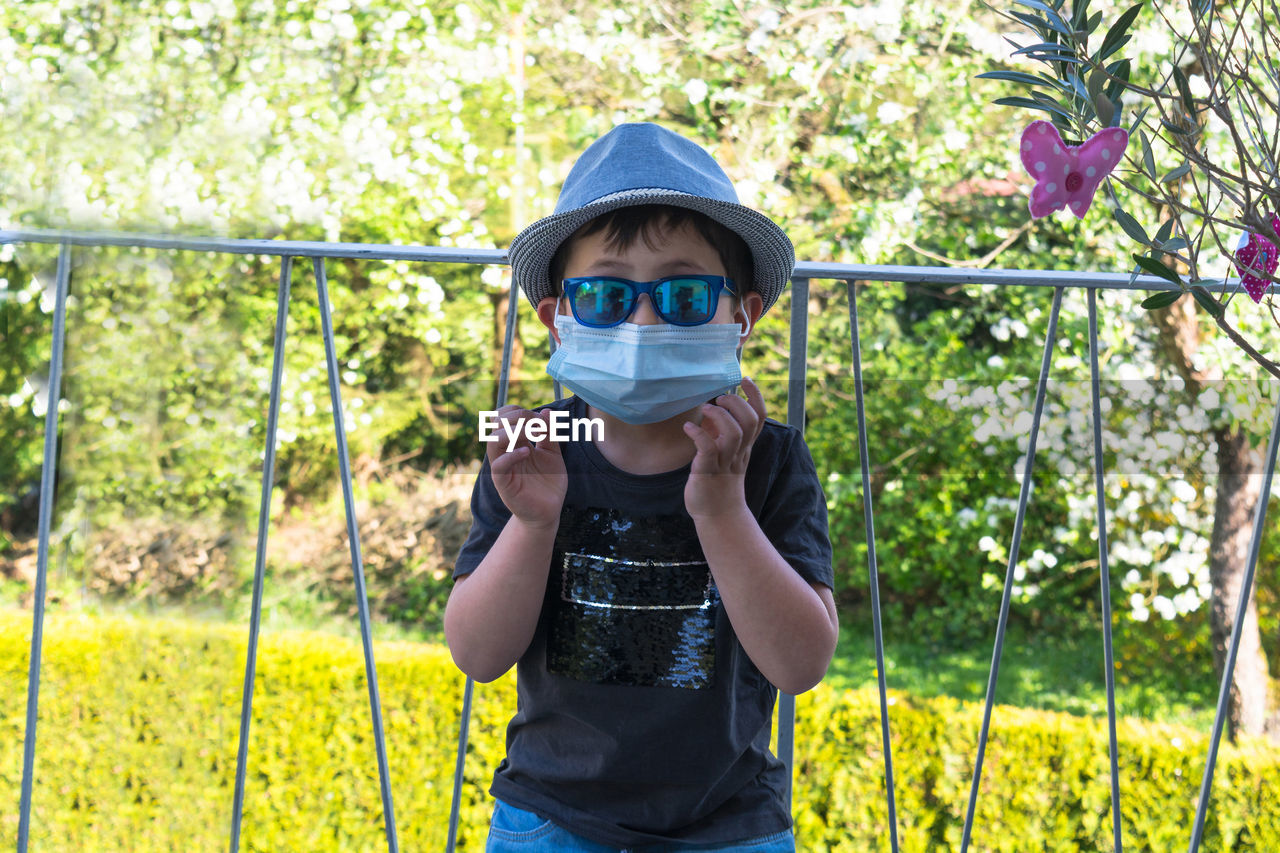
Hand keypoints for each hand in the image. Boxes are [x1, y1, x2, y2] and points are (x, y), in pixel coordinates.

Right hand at [487, 405, 567, 528]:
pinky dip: (511, 455)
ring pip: (493, 442)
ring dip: (512, 431)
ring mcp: (504, 467)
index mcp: (516, 443)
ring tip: (532, 434)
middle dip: (518, 417)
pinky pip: (499, 465)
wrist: (549, 510)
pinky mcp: (504, 484)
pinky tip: (527, 452)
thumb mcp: (553, 454)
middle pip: (498, 425)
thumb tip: (546, 411)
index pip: (505, 417)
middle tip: (538, 425)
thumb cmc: (549, 483)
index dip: (518, 410)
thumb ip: (549, 434)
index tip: (540, 418)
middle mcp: (506, 452)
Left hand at [682, 377, 765, 519]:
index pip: (759, 417)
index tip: (745, 379)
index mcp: (745, 446)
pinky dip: (698, 434)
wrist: (717, 515)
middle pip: (749, 421)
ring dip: (719, 416)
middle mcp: (738, 452)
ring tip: (705, 410)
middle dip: (736, 403)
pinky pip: (707, 449)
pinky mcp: (707, 471)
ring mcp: (724, 462)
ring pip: (733, 434)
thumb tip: (716, 407)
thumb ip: (726, 433)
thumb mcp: (728, 454)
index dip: (756, 396)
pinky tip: (688, 427)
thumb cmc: (718, 481)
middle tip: (719, 398)